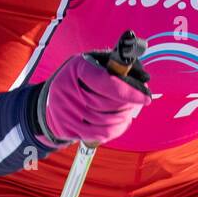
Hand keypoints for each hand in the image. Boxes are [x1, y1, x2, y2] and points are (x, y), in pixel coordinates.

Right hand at [35, 50, 151, 146]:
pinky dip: (116, 129)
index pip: (105, 82)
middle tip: (139, 101)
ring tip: (129, 110)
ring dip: (124, 117)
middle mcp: (68, 90)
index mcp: (77, 69)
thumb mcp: (94, 62)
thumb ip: (117, 65)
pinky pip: (100, 134)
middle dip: (129, 104)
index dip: (128, 91)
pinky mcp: (68, 129)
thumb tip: (142, 78)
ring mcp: (66, 112)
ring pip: (106, 121)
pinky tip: (121, 122)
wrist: (51, 100)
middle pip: (107, 104)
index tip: (145, 97)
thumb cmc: (81, 78)